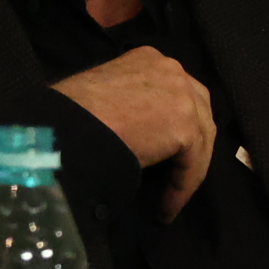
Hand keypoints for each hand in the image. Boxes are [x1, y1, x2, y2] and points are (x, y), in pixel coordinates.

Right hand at [52, 45, 214, 219]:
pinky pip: (192, 166)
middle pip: (198, 112)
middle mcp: (173, 71)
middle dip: (189, 144)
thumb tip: (133, 124)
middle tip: (173, 174)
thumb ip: (129, 99)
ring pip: (200, 141)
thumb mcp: (104, 90)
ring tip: (167, 199)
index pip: (174, 93)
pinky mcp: (187, 128)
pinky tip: (165, 209)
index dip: (170, 122)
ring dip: (185, 173)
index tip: (159, 150)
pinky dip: (180, 189)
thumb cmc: (70, 109)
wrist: (68, 124)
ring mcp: (184, 98)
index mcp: (149, 58)